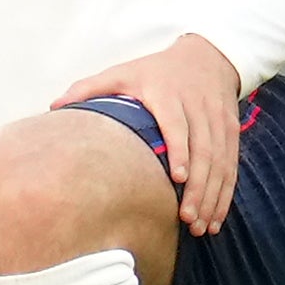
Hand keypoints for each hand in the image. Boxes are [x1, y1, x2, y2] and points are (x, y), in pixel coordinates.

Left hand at [56, 33, 247, 236]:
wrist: (207, 58)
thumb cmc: (155, 70)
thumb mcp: (123, 72)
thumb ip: (89, 87)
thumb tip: (54, 106)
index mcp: (168, 95)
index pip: (178, 126)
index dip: (180, 151)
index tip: (177, 178)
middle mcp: (198, 109)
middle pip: (203, 151)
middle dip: (198, 187)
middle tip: (187, 218)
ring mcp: (218, 122)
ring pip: (219, 163)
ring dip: (212, 196)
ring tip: (201, 226)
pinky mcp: (231, 133)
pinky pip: (231, 166)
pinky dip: (225, 193)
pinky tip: (215, 217)